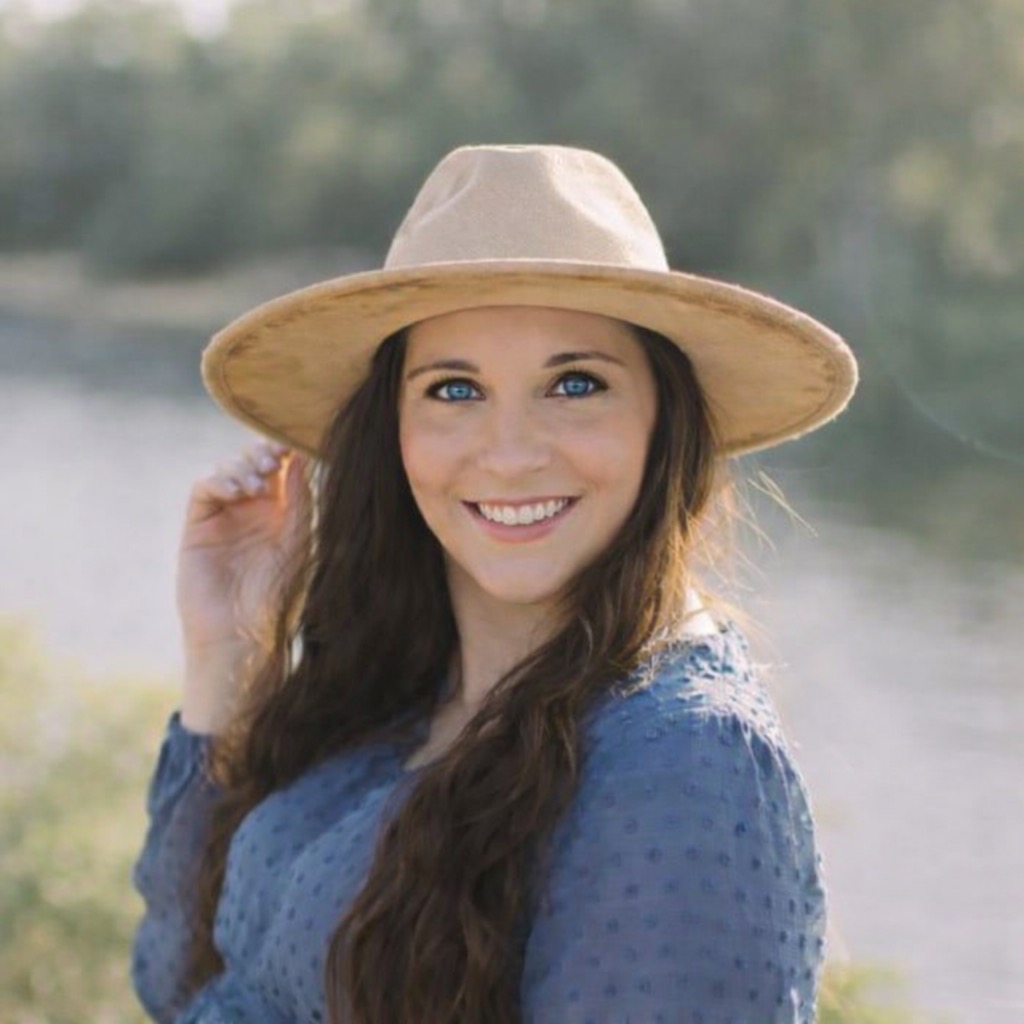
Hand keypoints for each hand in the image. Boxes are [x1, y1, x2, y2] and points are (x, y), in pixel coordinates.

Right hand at [176, 439, 312, 727]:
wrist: (242, 632)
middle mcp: (252, 512)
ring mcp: (224, 518)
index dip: (285, 453)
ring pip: (228, 471)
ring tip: (257, 479)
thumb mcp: (298, 541)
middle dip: (263, 454)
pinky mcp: (198, 527)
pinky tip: (237, 488)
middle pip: (254, 464)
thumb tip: (299, 458)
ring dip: (243, 465)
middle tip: (273, 457)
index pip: (282, 472)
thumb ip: (300, 500)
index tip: (292, 443)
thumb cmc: (278, 593)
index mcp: (281, 515)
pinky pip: (204, 489)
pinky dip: (219, 479)